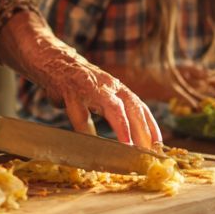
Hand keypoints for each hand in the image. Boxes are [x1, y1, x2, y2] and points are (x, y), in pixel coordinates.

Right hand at [37, 52, 161, 147]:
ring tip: (128, 145)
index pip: (140, 107)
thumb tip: (129, 139)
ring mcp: (91, 88)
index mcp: (118, 88)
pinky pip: (80, 114)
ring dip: (122, 126)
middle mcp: (109, 86)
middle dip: (142, 130)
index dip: (151, 125)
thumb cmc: (81, 85)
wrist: (55, 62)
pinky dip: (86, 131)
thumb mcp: (102, 94)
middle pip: (132, 107)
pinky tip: (90, 143)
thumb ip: (114, 111)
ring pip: (112, 107)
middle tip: (147, 151)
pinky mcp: (71, 92)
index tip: (159, 144)